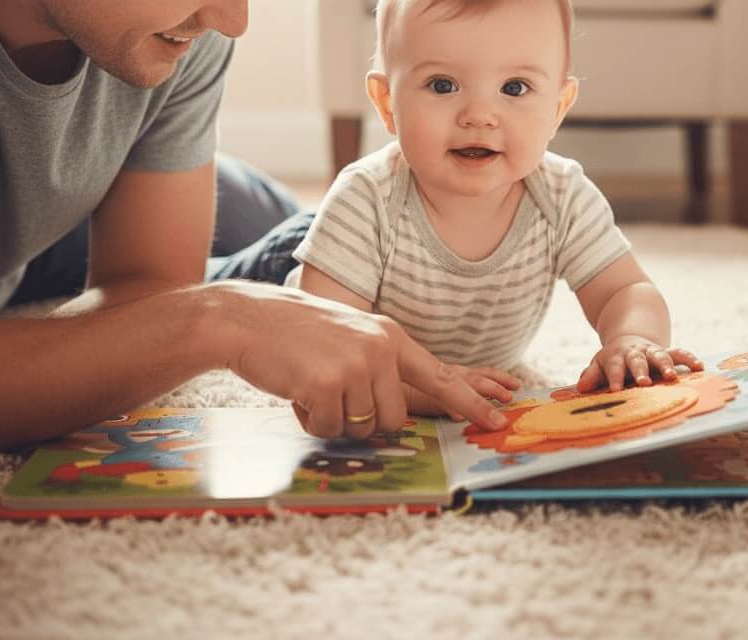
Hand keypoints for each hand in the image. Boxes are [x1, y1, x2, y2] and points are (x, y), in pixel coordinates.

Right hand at [215, 283, 509, 438]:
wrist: (248, 318)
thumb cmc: (296, 334)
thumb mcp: (351, 338)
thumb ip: (380, 368)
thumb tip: (395, 415)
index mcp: (390, 336)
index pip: (440, 375)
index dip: (470, 402)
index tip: (498, 421)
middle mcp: (381, 348)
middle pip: (393, 419)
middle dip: (362, 419)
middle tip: (332, 391)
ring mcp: (356, 366)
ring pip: (360, 428)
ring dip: (333, 418)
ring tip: (311, 383)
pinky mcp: (328, 384)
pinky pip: (328, 429)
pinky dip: (309, 418)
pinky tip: (295, 387)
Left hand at [577, 336, 703, 392]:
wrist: (629, 339)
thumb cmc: (613, 360)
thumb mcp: (599, 365)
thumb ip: (591, 375)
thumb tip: (581, 387)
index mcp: (617, 357)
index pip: (614, 368)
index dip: (614, 379)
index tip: (615, 390)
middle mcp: (636, 353)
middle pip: (637, 361)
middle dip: (641, 372)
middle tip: (644, 384)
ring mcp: (652, 351)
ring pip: (660, 356)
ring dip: (666, 366)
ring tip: (672, 377)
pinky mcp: (667, 352)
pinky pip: (680, 353)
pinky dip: (689, 358)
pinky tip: (699, 366)